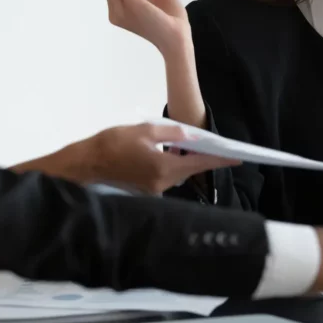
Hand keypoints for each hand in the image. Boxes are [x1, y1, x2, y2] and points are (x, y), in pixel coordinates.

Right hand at [83, 123, 239, 194]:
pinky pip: (166, 178)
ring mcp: (153, 191)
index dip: (220, 161)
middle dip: (202, 158)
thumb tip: (194, 136)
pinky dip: (172, 166)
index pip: (200, 165)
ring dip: (186, 162)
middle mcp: (162, 184)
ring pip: (178, 174)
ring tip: (193, 147)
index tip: (238, 158)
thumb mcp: (145, 130)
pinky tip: (171, 154)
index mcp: (164, 168)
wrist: (84, 163)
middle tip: (214, 146)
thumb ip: (173, 133)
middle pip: (190, 171)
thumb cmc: (112, 143)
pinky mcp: (144, 192)